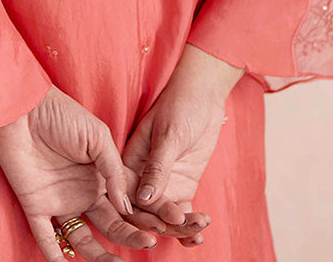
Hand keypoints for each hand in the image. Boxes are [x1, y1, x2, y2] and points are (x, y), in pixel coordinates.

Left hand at [0, 83, 172, 260]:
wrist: (23, 109)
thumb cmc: (61, 115)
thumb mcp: (97, 136)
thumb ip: (114, 170)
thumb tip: (128, 206)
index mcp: (100, 176)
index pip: (125, 205)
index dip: (144, 218)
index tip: (166, 228)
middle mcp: (83, 193)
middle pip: (110, 226)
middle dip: (130, 237)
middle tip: (149, 244)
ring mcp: (60, 202)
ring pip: (83, 239)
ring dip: (100, 257)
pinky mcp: (36, 207)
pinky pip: (47, 240)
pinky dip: (58, 258)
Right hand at [121, 44, 248, 247]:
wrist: (204, 95)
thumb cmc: (180, 105)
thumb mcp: (168, 135)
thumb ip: (157, 167)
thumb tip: (143, 198)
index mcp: (129, 161)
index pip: (128, 194)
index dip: (139, 213)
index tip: (157, 224)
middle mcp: (142, 176)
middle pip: (146, 210)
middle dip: (163, 223)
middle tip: (182, 227)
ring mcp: (163, 182)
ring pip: (165, 215)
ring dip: (179, 227)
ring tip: (197, 232)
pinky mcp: (181, 185)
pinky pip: (181, 211)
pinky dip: (188, 225)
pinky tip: (198, 236)